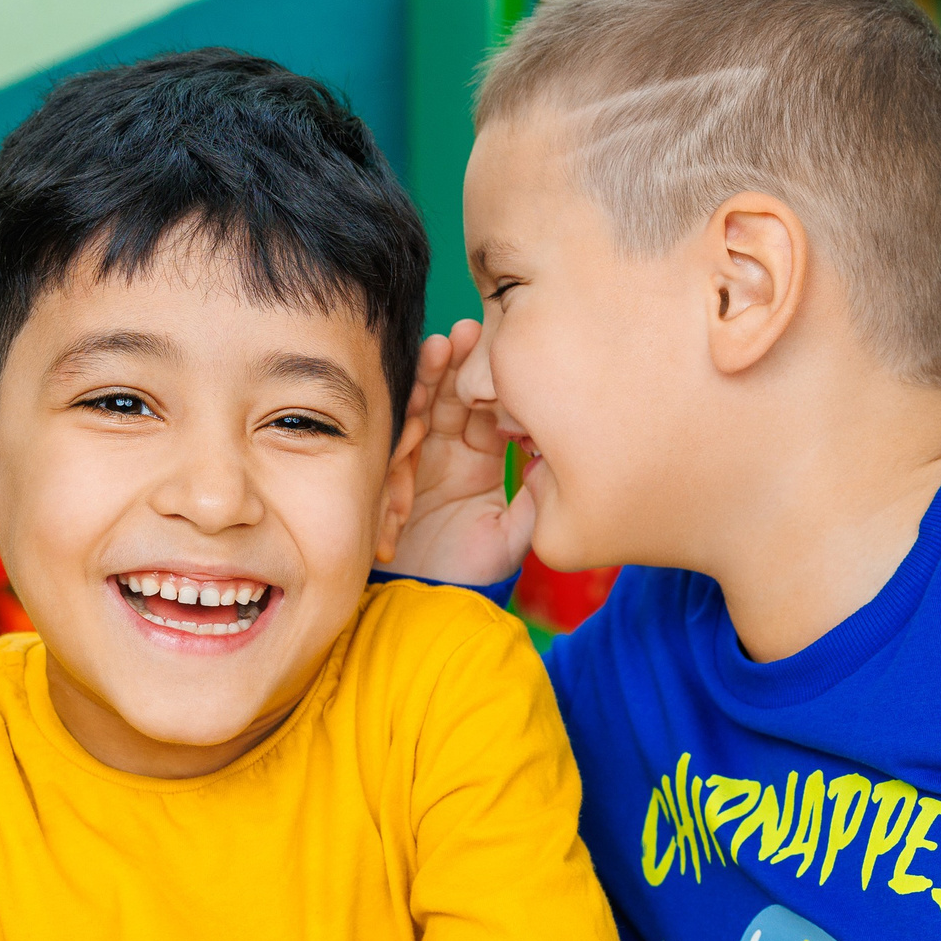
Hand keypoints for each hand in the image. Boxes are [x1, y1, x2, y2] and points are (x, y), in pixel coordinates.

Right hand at [388, 320, 534, 587]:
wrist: (425, 607)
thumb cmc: (471, 576)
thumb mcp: (515, 538)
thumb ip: (535, 500)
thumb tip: (553, 460)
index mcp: (479, 460)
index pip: (488, 408)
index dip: (494, 381)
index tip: (506, 354)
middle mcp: (445, 452)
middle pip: (453, 395)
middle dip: (459, 363)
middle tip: (470, 333)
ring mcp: (414, 458)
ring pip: (422, 406)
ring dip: (430, 376)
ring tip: (442, 348)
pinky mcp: (386, 472)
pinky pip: (393, 437)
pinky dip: (403, 413)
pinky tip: (414, 391)